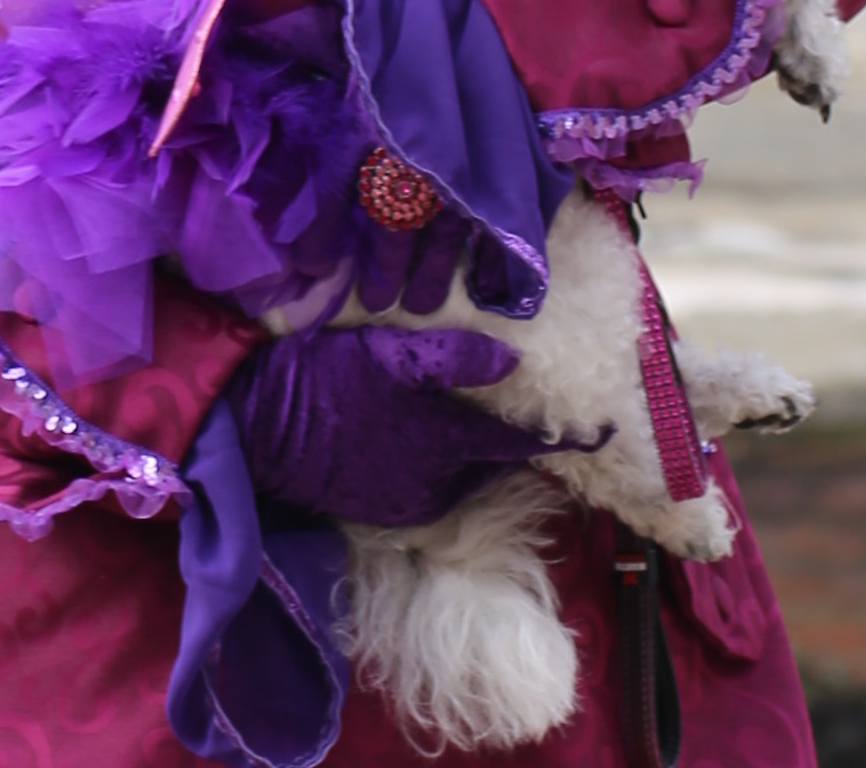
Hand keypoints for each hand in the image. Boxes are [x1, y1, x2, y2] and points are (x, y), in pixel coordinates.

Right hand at [228, 325, 560, 527]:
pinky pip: (432, 489)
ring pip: (464, 476)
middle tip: (523, 404)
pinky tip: (426, 434)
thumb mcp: (391, 354)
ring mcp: (407, 503)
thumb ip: (455, 359)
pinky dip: (442, 465)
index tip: (606, 429)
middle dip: (511, 438)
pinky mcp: (382, 511)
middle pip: (494, 462)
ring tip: (468, 414)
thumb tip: (513, 360)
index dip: (567, 437)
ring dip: (474, 452)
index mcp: (444, 443)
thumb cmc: (326, 380)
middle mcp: (435, 484)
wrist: (258, 426)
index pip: (523, 444)